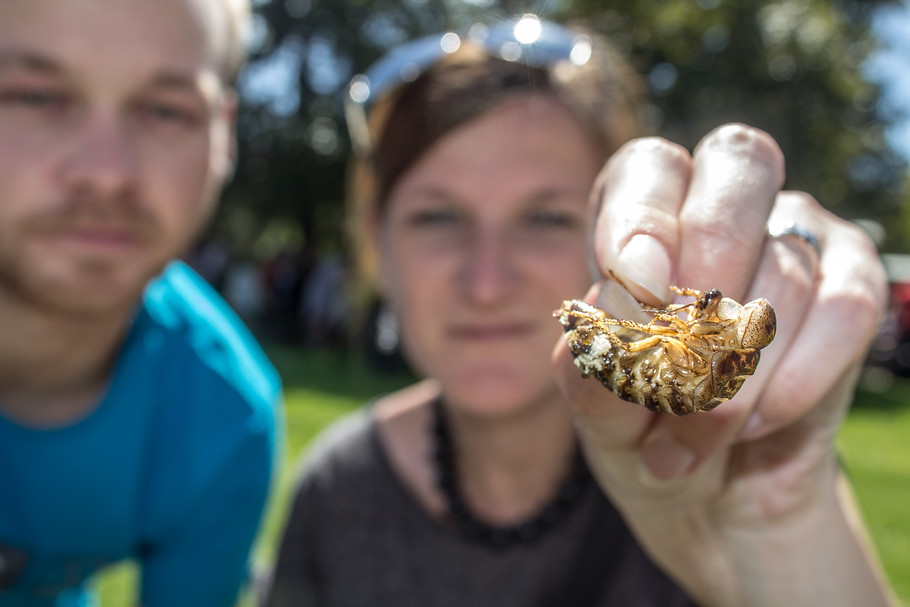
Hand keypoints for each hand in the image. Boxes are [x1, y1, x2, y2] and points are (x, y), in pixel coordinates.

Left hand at [553, 124, 895, 605]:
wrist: (711, 495)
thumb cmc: (642, 434)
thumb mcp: (600, 413)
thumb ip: (591, 366)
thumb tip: (607, 306)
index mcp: (640, 220)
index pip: (650, 169)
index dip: (643, 215)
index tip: (635, 281)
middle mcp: (719, 211)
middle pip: (739, 165)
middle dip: (710, 260)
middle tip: (680, 344)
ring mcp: (791, 241)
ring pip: (784, 264)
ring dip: (737, 369)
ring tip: (693, 436)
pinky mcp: (849, 286)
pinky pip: (845, 306)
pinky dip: (797, 375)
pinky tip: (755, 422)